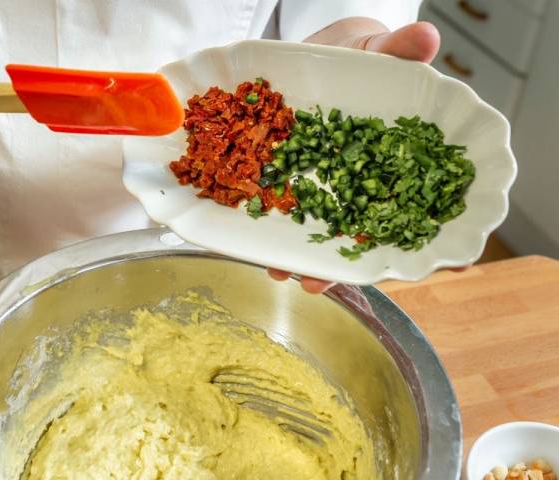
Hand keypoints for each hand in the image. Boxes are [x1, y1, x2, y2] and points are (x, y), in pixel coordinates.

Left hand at [268, 17, 467, 292]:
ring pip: (323, 232)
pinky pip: (287, 208)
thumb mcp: (378, 52)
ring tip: (285, 273)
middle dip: (346, 265)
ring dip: (306, 259)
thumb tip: (425, 40)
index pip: (413, 207)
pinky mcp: (295, 178)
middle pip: (363, 235)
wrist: (320, 54)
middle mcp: (361, 184)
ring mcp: (327, 185)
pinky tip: (262, 244)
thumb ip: (399, 51)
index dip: (424, 239)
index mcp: (393, 163)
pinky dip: (277, 229)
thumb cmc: (360, 60)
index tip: (428, 267)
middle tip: (319, 283)